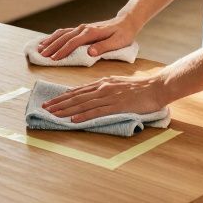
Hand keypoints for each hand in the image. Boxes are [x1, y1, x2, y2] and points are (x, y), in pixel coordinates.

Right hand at [36, 15, 136, 60]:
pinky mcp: (81, 29)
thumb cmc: (123, 34)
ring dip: (51, 41)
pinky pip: (65, 32)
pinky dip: (54, 36)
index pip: (73, 42)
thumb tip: (89, 53)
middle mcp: (83, 28)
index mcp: (91, 32)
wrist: (126, 22)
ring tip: (40, 48)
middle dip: (52, 47)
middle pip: (64, 38)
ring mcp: (81, 28)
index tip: (53, 59)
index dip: (62, 51)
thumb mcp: (117, 42)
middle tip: (42, 56)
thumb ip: (103, 47)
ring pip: (62, 33)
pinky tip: (48, 41)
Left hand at [42, 73, 168, 122]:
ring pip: (83, 104)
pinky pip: (96, 111)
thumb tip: (94, 96)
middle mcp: (102, 88)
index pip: (79, 90)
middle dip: (59, 103)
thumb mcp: (119, 85)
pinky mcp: (116, 106)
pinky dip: (83, 116)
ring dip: (66, 110)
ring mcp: (109, 96)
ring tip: (54, 114)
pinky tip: (73, 120)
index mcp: (103, 83)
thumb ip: (106, 90)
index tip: (52, 101)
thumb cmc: (140, 88)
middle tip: (45, 107)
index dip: (64, 96)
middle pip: (76, 96)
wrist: (156, 87)